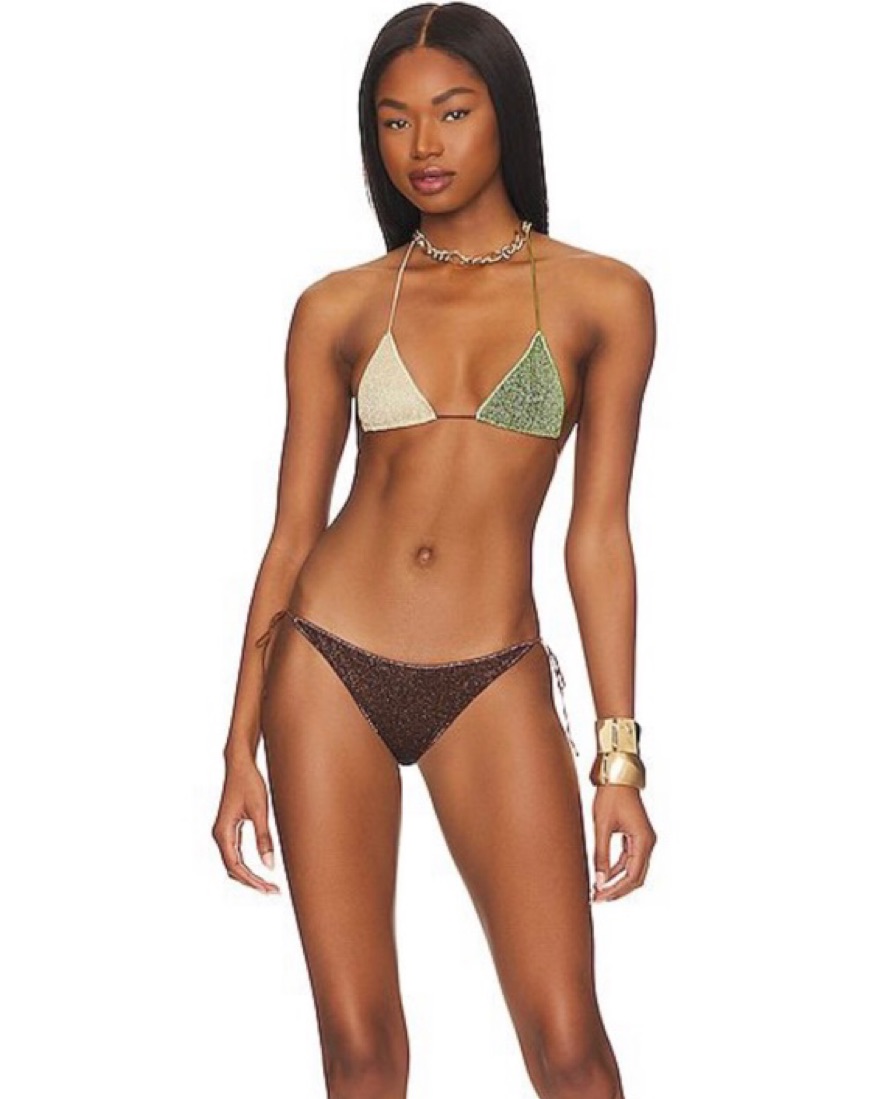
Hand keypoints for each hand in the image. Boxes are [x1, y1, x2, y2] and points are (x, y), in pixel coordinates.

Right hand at [212, 756, 279, 893]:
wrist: (241, 764)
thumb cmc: (250, 783)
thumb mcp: (260, 810)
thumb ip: (264, 838)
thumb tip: (269, 865)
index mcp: (223, 832)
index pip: (235, 866)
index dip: (252, 881)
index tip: (269, 889)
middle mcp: (219, 835)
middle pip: (233, 869)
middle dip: (252, 882)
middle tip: (273, 891)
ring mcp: (223, 833)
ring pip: (234, 863)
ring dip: (249, 876)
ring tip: (269, 885)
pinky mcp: (230, 829)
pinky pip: (236, 854)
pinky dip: (247, 865)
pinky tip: (261, 870)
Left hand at [591, 785, 656, 902]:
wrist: (617, 775)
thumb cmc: (610, 795)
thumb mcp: (602, 825)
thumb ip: (601, 854)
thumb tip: (600, 880)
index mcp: (643, 840)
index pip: (632, 875)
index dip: (616, 889)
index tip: (599, 896)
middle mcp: (648, 842)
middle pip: (636, 877)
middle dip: (618, 889)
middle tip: (598, 898)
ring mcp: (643, 839)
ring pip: (633, 869)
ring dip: (617, 881)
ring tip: (598, 890)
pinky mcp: (636, 835)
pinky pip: (629, 859)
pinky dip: (618, 869)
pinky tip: (603, 875)